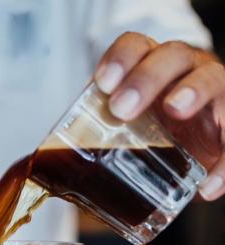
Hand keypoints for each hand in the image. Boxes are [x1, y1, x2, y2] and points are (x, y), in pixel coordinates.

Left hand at [94, 32, 224, 200]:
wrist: (198, 146)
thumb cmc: (152, 131)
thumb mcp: (124, 132)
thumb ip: (96, 143)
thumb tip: (46, 180)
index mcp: (151, 68)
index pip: (137, 47)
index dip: (121, 59)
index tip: (103, 83)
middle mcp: (185, 72)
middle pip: (171, 58)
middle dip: (145, 78)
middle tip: (122, 108)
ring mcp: (213, 92)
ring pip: (210, 79)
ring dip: (193, 91)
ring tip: (175, 108)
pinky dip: (224, 164)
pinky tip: (207, 188)